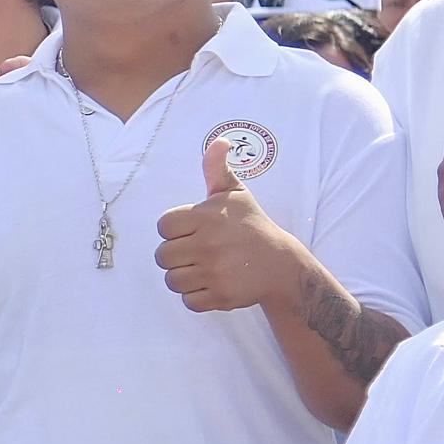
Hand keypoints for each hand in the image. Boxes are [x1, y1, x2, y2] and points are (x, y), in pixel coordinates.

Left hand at [156, 129, 317, 315]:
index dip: (174, 230)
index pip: (163, 227)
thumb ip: (217, 169)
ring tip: (204, 268)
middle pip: (162, 256)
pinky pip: (188, 301)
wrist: (281, 264)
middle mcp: (208, 244)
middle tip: (197, 252)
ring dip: (184, 277)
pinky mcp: (221, 296)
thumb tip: (220, 141)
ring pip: (172, 281)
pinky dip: (196, 297)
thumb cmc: (251, 226)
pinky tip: (211, 284)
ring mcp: (215, 272)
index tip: (192, 230)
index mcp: (206, 217)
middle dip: (176, 255)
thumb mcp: (236, 194)